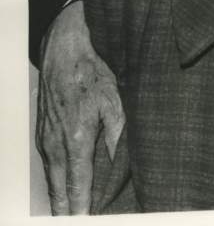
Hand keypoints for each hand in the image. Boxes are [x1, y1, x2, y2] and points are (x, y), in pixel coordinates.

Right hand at [35, 0, 123, 214]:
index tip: (88, 223)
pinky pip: (49, 166)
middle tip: (78, 224)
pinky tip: (65, 190)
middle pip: (60, 193)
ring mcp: (46, 141)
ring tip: (72, 217)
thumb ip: (118, 136)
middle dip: (68, 213)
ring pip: (52, 182)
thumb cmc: (91, 73)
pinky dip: (56, 183)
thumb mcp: (113, 101)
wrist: (63, 51)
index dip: (82, 211)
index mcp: (75, 141)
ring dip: (61, 201)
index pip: (78, 188)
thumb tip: (124, 165)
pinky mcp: (42, 135)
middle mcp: (56, 146)